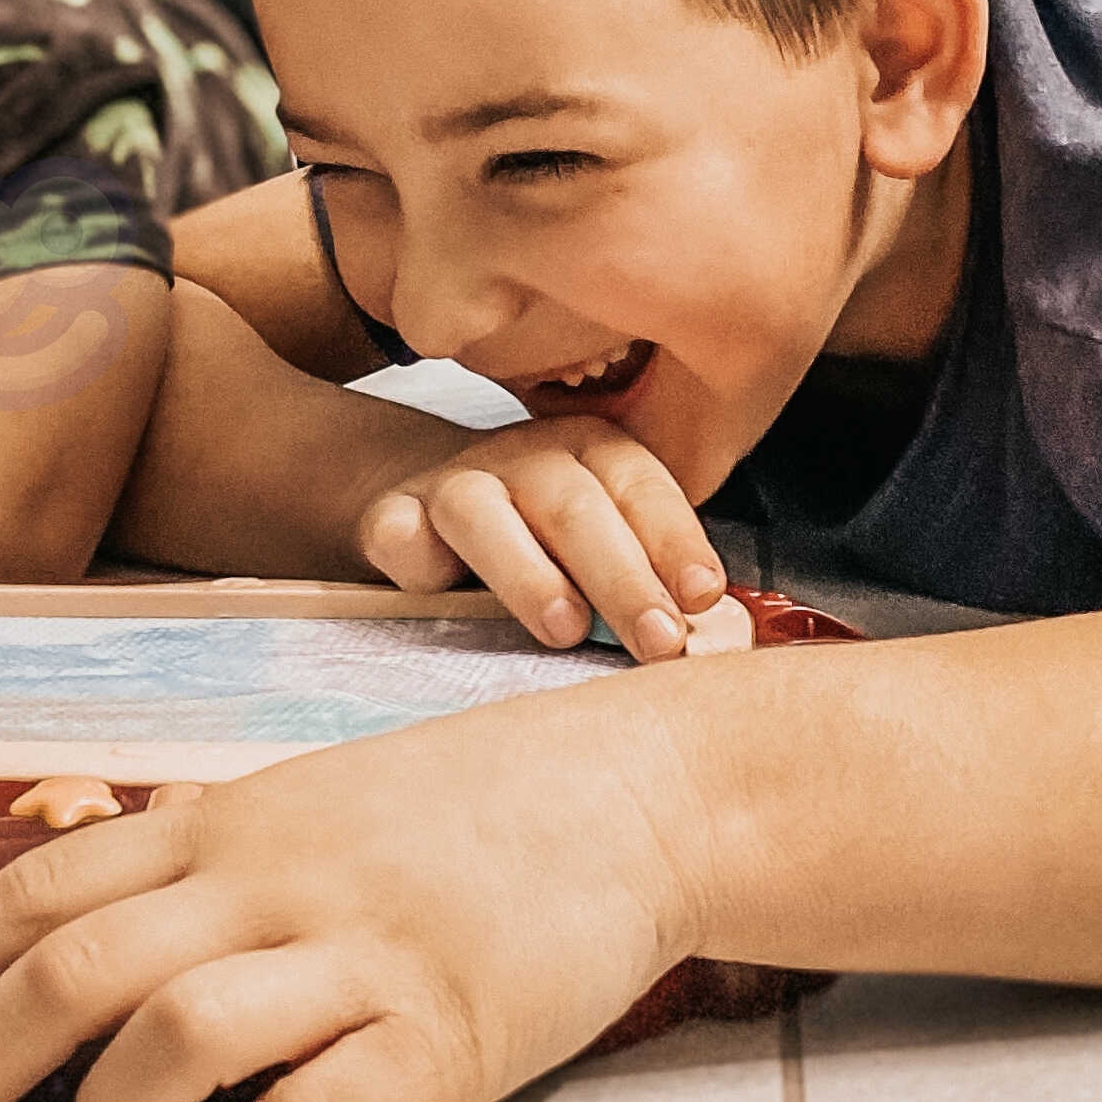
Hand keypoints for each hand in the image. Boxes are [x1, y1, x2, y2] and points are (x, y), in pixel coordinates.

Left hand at [0, 681, 708, 1101]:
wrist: (624, 797)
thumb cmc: (455, 811)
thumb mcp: (308, 799)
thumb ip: (202, 854)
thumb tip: (80, 919)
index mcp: (233, 825)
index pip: (47, 885)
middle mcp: (278, 881)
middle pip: (79, 966)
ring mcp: (363, 953)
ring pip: (181, 1031)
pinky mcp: (450, 1033)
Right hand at [353, 417, 725, 660]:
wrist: (435, 509)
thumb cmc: (547, 545)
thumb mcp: (607, 549)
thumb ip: (653, 586)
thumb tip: (708, 647)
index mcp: (597, 453)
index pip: (643, 488)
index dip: (675, 541)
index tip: (702, 596)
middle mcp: (530, 457)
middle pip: (577, 508)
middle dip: (623, 577)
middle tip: (657, 639)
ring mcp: (457, 482)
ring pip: (486, 515)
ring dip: (529, 573)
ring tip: (565, 629)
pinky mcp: (393, 516)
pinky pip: (399, 531)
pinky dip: (415, 558)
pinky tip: (435, 588)